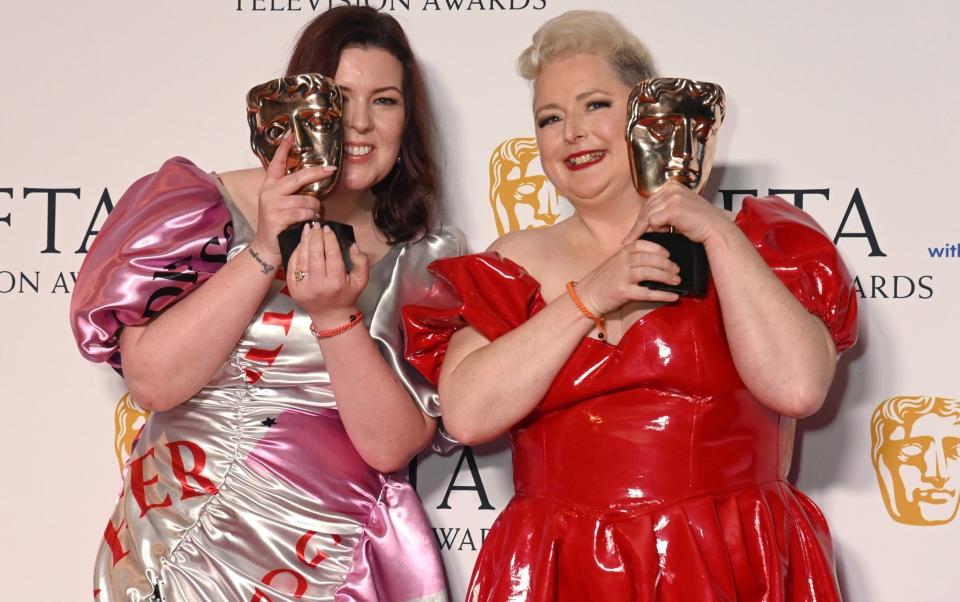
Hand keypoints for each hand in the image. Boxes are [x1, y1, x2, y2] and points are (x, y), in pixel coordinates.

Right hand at [250, 132, 336, 259]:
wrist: (267, 247)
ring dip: (315, 208)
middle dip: (317, 173)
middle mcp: (269, 192)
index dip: (284, 148)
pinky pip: (304, 213)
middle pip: (298, 177)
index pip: (276, 163)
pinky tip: (310, 222)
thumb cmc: (279, 225)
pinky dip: (311, 218)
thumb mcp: (282, 204)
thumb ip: (292, 192)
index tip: (291, 134)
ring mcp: (272, 205)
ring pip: (306, 200)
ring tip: (314, 215)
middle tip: (330, 169)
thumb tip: (314, 181)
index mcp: (270, 186)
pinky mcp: (277, 217)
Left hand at [287, 223, 369, 326]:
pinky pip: (292, 265)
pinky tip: (301, 243)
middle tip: (317, 226)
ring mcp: (303, 287)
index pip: (331, 254)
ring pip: (302, 257)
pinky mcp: (293, 288)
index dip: (329, 239)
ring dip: (304, 241)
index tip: (328, 229)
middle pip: (315, 254)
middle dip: (315, 236)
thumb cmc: (347, 296)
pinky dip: (296, 252)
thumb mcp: (361, 281)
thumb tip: (352, 245)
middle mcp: (318, 285)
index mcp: (336, 283)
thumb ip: (361, 262)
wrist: (330, 316)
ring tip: (308, 230)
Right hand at [576, 239, 680, 314]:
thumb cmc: (604, 279)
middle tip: (677, 269)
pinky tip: (673, 296)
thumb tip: (656, 258)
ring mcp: (622, 277)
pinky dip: (662, 295)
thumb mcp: (616, 262)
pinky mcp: (623, 292)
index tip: (668, 254)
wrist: (587, 296)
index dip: (658, 248)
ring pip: (649, 273)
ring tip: (676, 281)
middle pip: (649, 258)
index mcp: (622, 253)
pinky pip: (647, 293)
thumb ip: (632, 257)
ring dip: (666, 276)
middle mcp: (622, 262)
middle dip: (666, 263)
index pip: (642, 244)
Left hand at [621, 180, 730, 244]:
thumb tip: (646, 219)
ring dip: (648, 228)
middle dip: (640, 224)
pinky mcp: (673, 208)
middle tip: (633, 238)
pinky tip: (663, 233)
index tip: (636, 229)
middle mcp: (672, 188)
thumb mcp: (679, 210)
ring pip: (647, 215)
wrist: (715, 229)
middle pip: (646, 207)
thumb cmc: (699, 222)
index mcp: (672, 185)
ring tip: (653, 236)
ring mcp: (673, 197)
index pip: (650, 201)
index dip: (643, 216)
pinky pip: (652, 221)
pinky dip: (654, 229)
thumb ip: (663, 210)